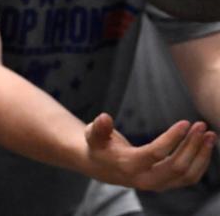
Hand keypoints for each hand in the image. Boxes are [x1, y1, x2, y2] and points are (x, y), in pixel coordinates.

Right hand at [84, 113, 216, 190]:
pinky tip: (204, 145)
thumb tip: (104, 117)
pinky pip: (189, 177)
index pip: (156, 154)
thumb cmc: (98, 146)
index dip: (172, 138)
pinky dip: (201, 162)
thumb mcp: (92, 135)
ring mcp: (158, 184)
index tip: (185, 122)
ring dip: (201, 155)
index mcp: (128, 167)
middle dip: (192, 146)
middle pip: (177, 167)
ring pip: (187, 174)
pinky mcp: (166, 184)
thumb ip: (98, 128)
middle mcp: (145, 180)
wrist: (101, 166)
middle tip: (201, 125)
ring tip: (209, 134)